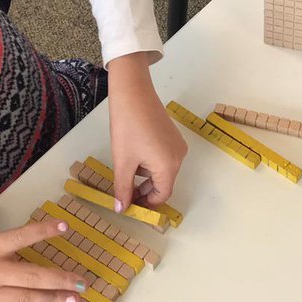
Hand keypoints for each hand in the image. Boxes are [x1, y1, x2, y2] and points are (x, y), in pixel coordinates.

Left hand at [107, 52, 186, 210]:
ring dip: (146, 176)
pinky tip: (134, 154)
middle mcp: (179, 157)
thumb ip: (123, 188)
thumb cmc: (127, 127)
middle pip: (163, 184)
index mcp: (169, 166)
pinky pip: (164, 158)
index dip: (146, 204)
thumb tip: (121, 209)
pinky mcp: (173, 136)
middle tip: (124, 191)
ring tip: (126, 167)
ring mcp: (177, 145)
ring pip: (163, 171)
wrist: (133, 93)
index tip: (129, 205)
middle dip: (144, 191)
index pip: (162, 195)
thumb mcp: (122, 161)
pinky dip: (150, 163)